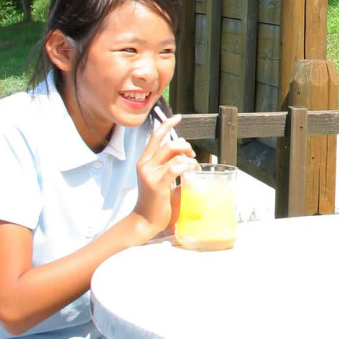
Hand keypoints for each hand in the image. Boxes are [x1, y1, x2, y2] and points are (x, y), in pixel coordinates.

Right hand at [133, 113, 198, 238]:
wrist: (145, 221)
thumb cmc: (156, 202)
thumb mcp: (161, 179)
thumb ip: (169, 165)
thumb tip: (184, 154)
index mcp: (144, 161)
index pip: (155, 137)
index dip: (167, 124)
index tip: (178, 117)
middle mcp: (144, 164)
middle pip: (168, 142)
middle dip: (185, 145)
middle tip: (192, 155)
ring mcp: (149, 174)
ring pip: (173, 152)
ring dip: (189, 157)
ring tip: (194, 166)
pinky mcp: (157, 184)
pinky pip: (175, 167)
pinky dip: (187, 166)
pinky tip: (191, 171)